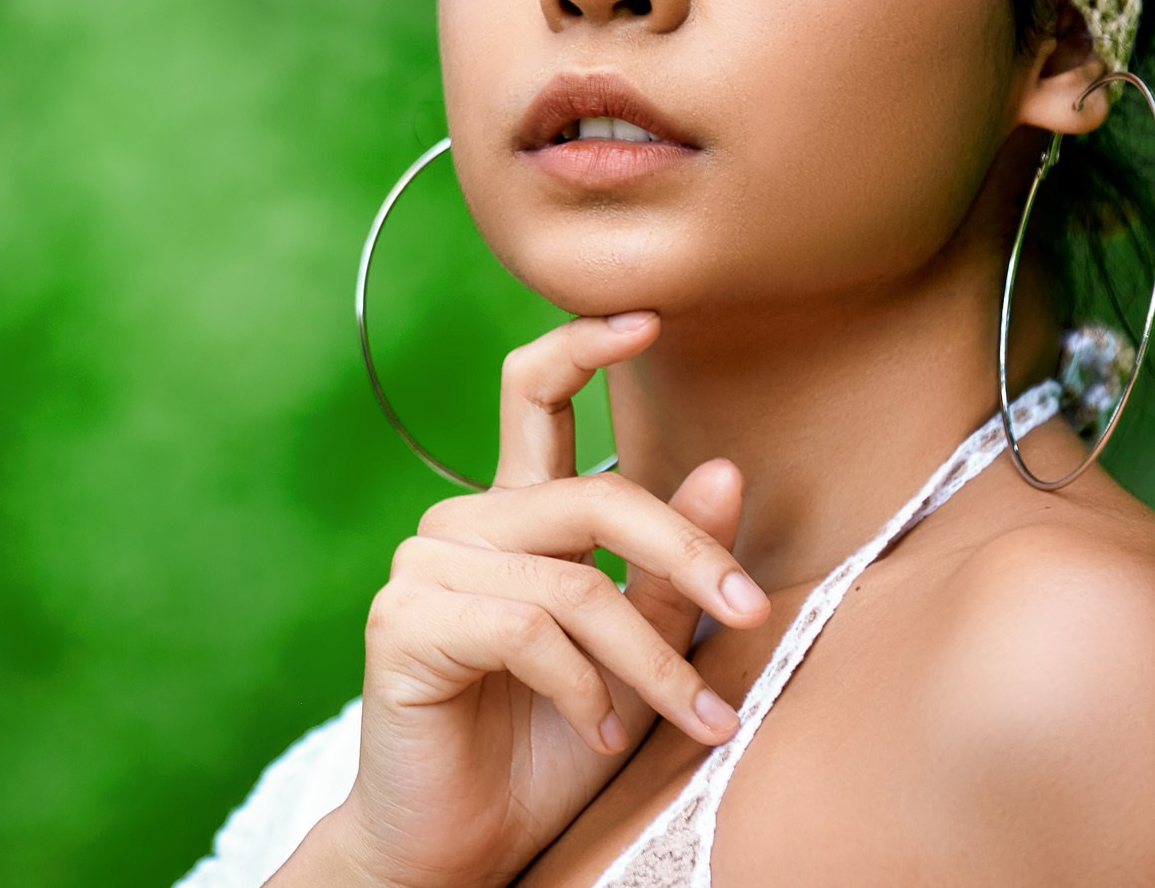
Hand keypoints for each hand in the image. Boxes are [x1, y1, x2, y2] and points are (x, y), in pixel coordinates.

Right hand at [287, 312, 767, 887]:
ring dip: (649, 662)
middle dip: (688, 556)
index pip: (532, 397)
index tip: (647, 319)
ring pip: (572, 583)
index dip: (582, 348)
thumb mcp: (635, 660)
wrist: (462, 848)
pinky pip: (526, 631)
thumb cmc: (549, 752)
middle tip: (751, 616)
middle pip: (592, 497)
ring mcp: (425, 570)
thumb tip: (726, 469)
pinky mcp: (403, 622)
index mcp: (515, 517)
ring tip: (691, 725)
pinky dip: (584, 690)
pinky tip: (601, 734)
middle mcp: (465, 527)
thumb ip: (668, 575)